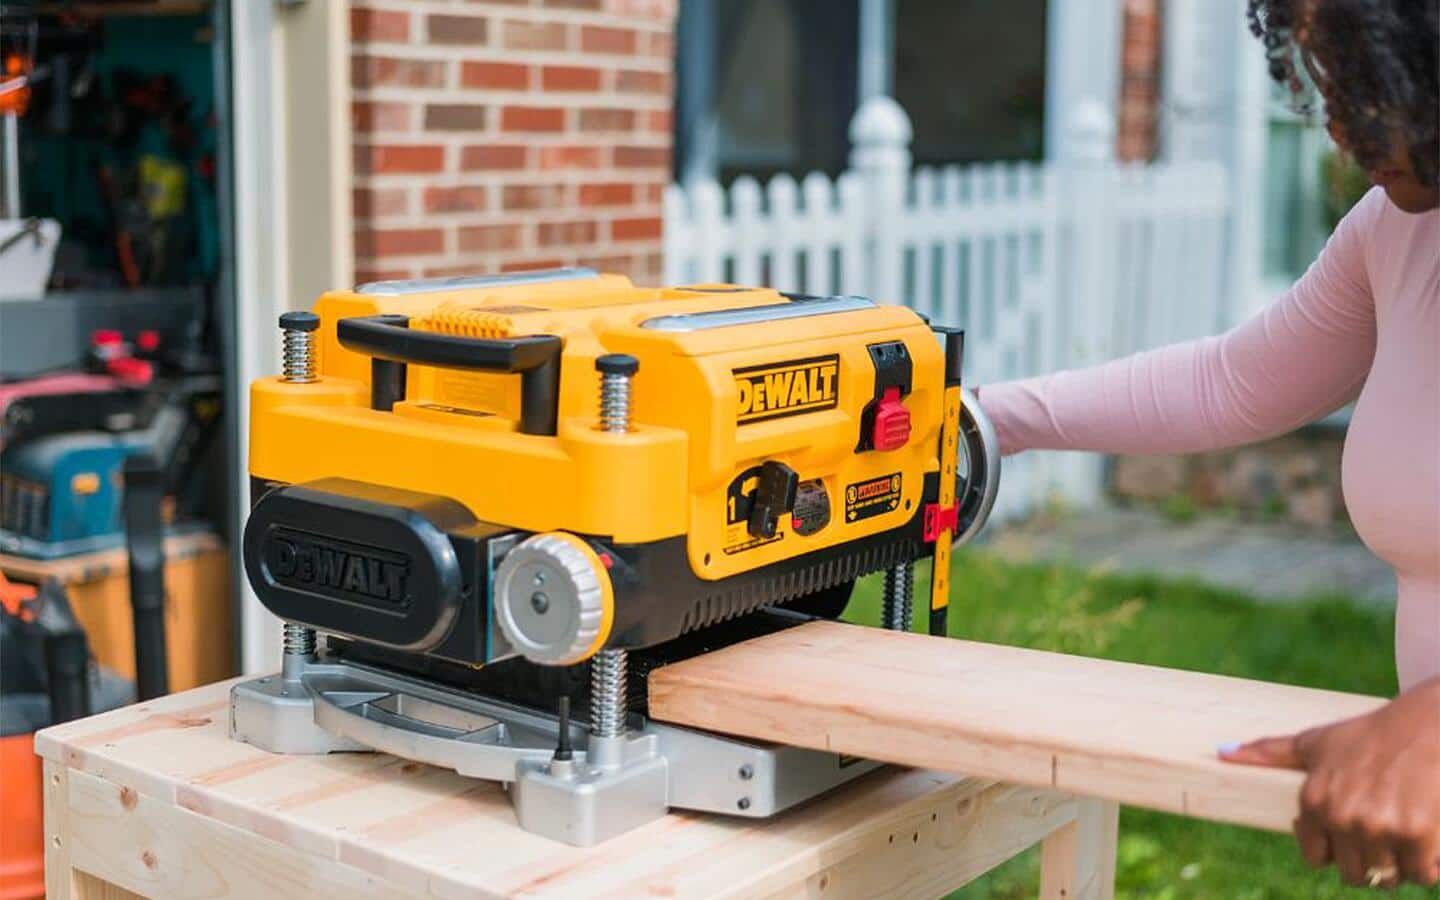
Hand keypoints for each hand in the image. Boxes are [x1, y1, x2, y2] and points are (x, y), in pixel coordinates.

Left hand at [1219, 678, 1439, 887]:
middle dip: (1369, 862)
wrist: (1422, 726)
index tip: (1351, 836)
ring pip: (1388, 878)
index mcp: (1314, 801)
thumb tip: (1223, 752)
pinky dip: (1428, 865)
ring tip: (1406, 837)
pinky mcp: (1417, 835)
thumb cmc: (1367, 735)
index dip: (1336, 852)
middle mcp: (1342, 818)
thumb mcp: (1313, 742)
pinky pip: (1423, 874)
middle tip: (1384, 836)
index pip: (1316, 859)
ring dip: (1400, 866)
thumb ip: (1270, 753)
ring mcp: (1379, 828)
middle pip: (1355, 874)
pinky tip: (1428, 843)